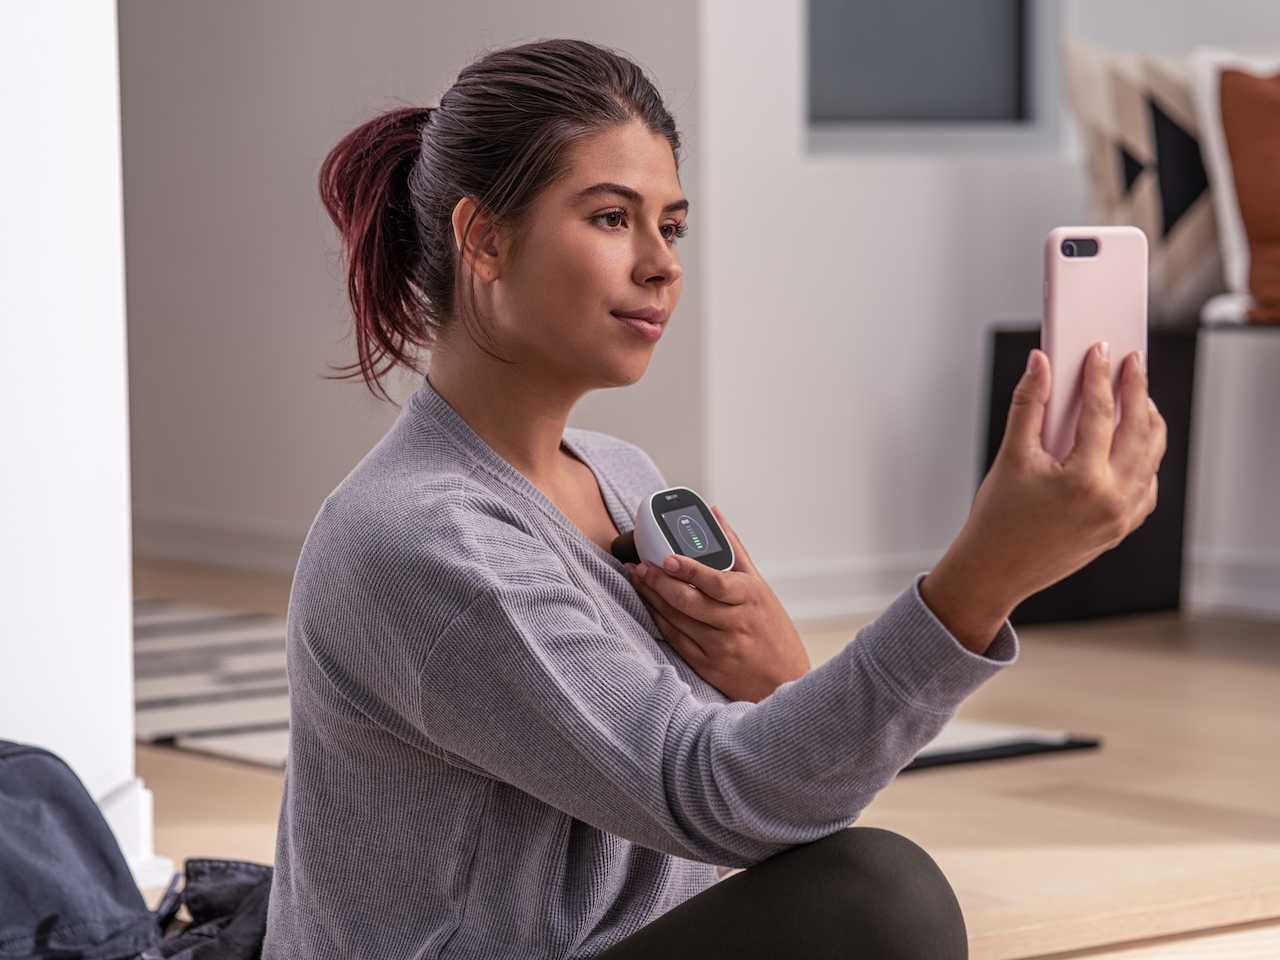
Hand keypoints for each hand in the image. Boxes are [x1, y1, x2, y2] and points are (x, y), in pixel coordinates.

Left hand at [625, 506, 811, 702]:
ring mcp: (720, 647)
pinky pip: (676, 640)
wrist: (784, 678)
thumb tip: (714, 514)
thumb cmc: (771, 627)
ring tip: (637, 578)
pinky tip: (649, 605)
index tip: (666, 557)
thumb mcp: (760, 587)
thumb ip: (734, 550)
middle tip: (639, 565)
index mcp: (750, 598)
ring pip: (677, 619)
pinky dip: (659, 620)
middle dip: (659, 582)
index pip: (715, 582)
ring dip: (652, 597)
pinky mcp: (708, 666)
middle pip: (689, 601)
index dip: (689, 569)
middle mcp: (735, 623)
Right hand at [931, 342, 1167, 624]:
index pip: (1101, 413)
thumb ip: (1028, 404)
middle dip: (1137, 390)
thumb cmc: (997, 518)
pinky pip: (1147, 485)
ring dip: (1148, 422)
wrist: (995, 571)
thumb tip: (1040, 363)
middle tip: (1133, 362)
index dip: (1100, 376)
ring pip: (1151, 457)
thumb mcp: (1010, 456)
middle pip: (1139, 429)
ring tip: (1138, 396)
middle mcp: (1112, 498)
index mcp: (1083, 479)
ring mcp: (1122, 516)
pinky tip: (1133, 441)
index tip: (1100, 350)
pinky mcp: (1121, 528)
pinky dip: (1145, 458)